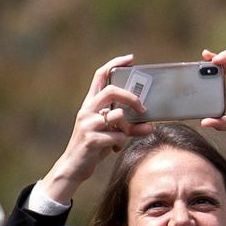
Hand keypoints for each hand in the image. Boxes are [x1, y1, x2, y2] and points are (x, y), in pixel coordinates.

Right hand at [37, 55, 155, 204]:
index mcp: (90, 104)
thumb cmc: (95, 147)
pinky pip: (117, 136)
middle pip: (112, 90)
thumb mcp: (110, 132)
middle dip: (132, 97)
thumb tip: (150, 125)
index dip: (115, 64)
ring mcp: (87, 124)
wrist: (74, 167)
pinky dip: (121, 142)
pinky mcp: (90, 139)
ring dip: (128, 127)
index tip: (131, 58)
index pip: (100, 76)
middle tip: (143, 108)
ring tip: (125, 136)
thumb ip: (128, 126)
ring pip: (118, 116)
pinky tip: (114, 148)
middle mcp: (86, 110)